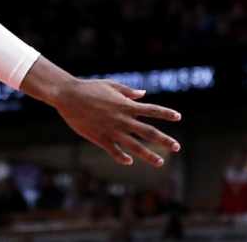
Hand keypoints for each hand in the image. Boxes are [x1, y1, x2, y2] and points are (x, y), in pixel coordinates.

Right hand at [52, 78, 181, 167]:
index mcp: (126, 105)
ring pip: (135, 146)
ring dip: (148, 155)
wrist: (68, 96)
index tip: (178, 117)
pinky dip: (123, 157)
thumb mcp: (111, 85)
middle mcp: (122, 119)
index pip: (151, 110)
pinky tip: (130, 161)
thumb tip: (144, 94)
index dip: (166, 114)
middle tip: (177, 147)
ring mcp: (112, 130)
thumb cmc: (90, 87)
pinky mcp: (100, 138)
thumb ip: (128, 91)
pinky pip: (115, 151)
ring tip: (160, 162)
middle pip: (148, 132)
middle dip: (164, 140)